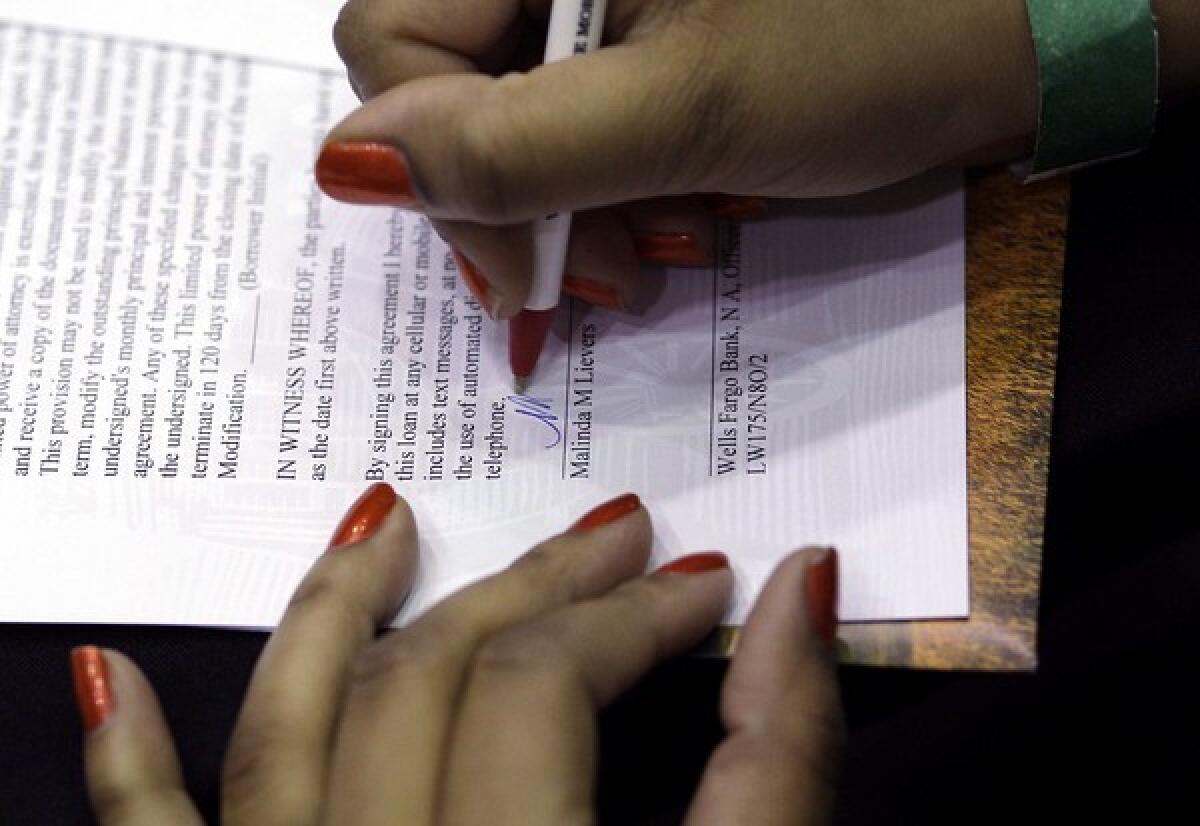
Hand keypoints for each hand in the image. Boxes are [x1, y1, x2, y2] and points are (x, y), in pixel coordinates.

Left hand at [72, 486, 842, 824]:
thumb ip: (775, 774)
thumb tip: (800, 597)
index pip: (550, 689)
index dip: (642, 617)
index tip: (720, 582)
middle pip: (437, 680)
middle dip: (542, 589)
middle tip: (624, 536)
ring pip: (287, 727)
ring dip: (332, 608)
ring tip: (386, 519)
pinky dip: (122, 763)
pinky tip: (106, 675)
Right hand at [315, 0, 1037, 315]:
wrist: (1005, 31)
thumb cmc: (870, 53)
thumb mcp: (685, 117)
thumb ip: (511, 145)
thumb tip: (346, 168)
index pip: (390, 35)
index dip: (434, 165)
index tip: (518, 272)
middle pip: (442, 77)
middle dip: (507, 196)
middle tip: (589, 276)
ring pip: (502, 105)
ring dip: (556, 202)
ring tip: (638, 255)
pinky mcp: (627, 22)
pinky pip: (562, 108)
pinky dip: (596, 179)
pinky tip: (655, 216)